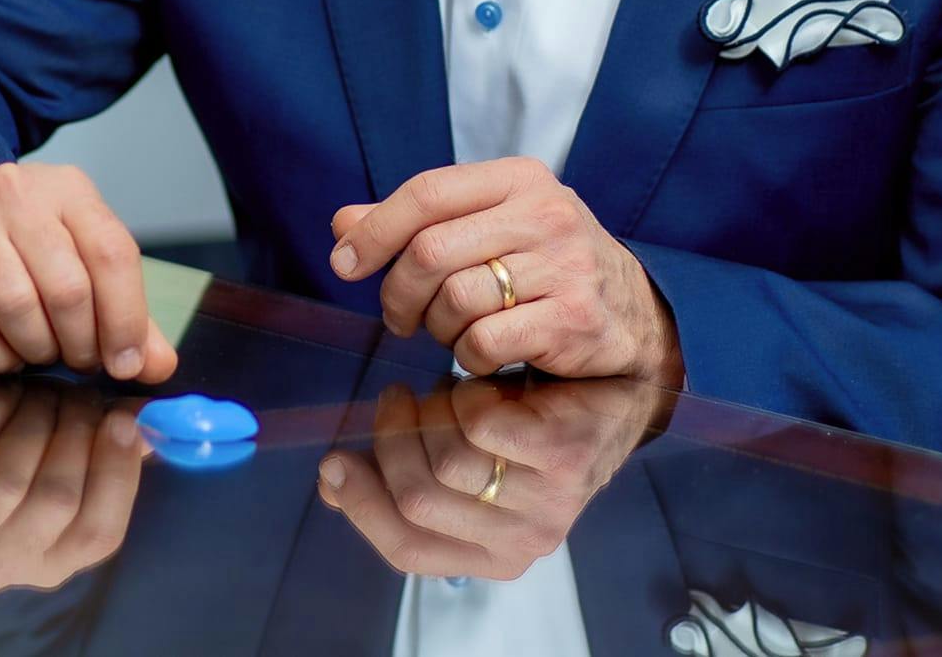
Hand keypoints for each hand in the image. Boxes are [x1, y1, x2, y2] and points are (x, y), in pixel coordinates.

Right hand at [0, 163, 177, 382]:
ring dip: (35, 349)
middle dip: (79, 343)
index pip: (113, 251)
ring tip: (37, 352)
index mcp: (68, 188)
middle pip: (68, 286)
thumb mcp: (76, 262)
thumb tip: (159, 365)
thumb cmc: (16, 247)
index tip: (127, 363)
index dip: (126, 317)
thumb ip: (122, 312)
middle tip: (76, 360)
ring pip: (18, 306)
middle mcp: (19, 191)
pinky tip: (1, 353)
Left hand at [0, 360, 150, 593]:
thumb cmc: (10, 435)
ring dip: (34, 421)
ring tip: (41, 389)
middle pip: (55, 503)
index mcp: (52, 561)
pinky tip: (0, 390)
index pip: (99, 533)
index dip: (116, 473)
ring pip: (8, 482)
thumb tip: (157, 417)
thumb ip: (113, 434)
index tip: (122, 417)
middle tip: (77, 391)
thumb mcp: (63, 442)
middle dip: (74, 434)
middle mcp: (2, 565)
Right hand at [316, 375, 668, 579]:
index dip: (361, 505)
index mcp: (488, 556)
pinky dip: (468, 392)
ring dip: (432, 410)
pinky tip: (483, 384)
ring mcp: (548, 504)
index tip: (333, 461)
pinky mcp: (564, 456)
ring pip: (448, 458)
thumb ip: (400, 478)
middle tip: (396, 399)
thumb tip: (332, 482)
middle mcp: (519, 544)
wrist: (609, 397)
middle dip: (391, 439)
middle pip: (417, 497)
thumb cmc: (526, 428)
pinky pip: (483, 420)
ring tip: (444, 391)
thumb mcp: (460, 462)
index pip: (405, 549)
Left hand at [329, 158, 683, 380]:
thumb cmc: (543, 261)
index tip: (344, 262)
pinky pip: (486, 341)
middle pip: (431, 250)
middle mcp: (544, 212)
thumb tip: (343, 223)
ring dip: (435, 327)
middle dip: (398, 291)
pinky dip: (467, 355)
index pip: (427, 192)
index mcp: (517, 178)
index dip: (375, 229)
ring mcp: (564, 265)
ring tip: (447, 331)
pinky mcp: (574, 318)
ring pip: (455, 299)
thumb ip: (415, 223)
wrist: (633, 310)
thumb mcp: (486, 225)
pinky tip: (479, 352)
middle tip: (398, 316)